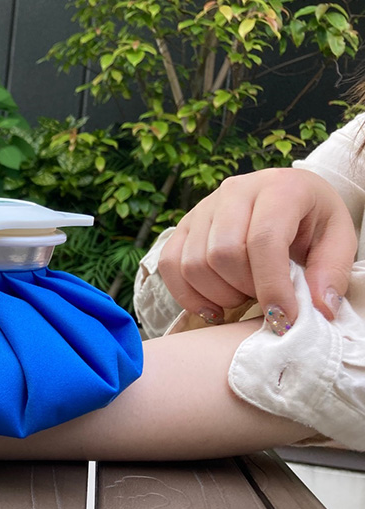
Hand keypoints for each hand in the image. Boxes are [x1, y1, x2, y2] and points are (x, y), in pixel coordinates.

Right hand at [157, 168, 356, 329]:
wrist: (288, 198)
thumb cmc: (313, 222)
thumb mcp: (338, 240)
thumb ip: (330, 273)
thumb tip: (318, 310)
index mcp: (279, 188)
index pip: (263, 240)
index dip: (271, 286)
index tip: (283, 319)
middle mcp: (234, 191)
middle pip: (223, 254)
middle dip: (244, 290)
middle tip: (264, 300)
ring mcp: (203, 207)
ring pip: (194, 264)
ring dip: (219, 295)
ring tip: (243, 297)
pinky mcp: (183, 226)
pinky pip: (170, 265)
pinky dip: (187, 295)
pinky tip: (213, 307)